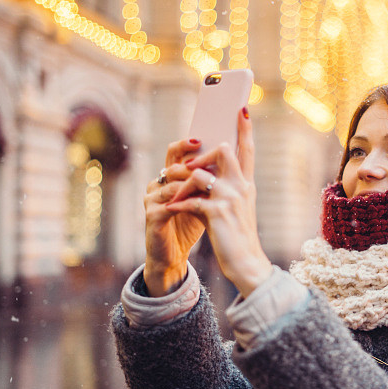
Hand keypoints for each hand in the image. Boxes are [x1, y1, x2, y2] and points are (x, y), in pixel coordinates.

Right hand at [143, 139, 206, 296]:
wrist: (174, 255)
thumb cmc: (191, 224)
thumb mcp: (204, 198)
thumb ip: (213, 179)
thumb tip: (235, 154)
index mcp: (172, 176)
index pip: (179, 150)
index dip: (190, 140)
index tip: (208, 133)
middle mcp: (159, 182)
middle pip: (173, 159)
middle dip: (191, 154)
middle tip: (206, 148)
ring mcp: (153, 197)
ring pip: (173, 180)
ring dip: (194, 178)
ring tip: (211, 175)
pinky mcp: (152, 215)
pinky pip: (170, 202)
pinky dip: (186, 200)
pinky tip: (200, 199)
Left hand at [167, 109, 271, 296]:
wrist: (246, 263)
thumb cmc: (236, 236)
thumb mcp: (235, 208)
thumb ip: (224, 187)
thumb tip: (202, 171)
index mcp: (246, 184)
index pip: (247, 150)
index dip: (244, 128)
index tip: (241, 108)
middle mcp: (241, 187)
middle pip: (221, 151)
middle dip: (200, 156)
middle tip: (188, 170)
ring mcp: (229, 198)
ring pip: (198, 174)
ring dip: (182, 185)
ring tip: (176, 199)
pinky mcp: (216, 213)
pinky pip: (189, 199)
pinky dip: (178, 205)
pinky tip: (172, 211)